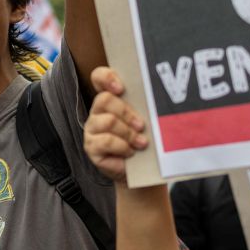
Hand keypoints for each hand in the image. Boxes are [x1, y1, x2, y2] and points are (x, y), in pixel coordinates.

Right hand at [84, 66, 148, 183]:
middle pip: (105, 99)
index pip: (99, 77)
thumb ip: (143, 107)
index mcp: (110, 99)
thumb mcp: (144, 121)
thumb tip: (158, 99)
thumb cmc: (142, 141)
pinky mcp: (91, 146)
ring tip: (141, 143)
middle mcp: (97, 111)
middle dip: (127, 113)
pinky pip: (105, 141)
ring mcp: (92, 129)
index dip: (107, 77)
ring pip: (108, 121)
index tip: (121, 88)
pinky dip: (122, 147)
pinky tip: (130, 152)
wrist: (139, 172)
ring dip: (128, 133)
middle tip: (141, 126)